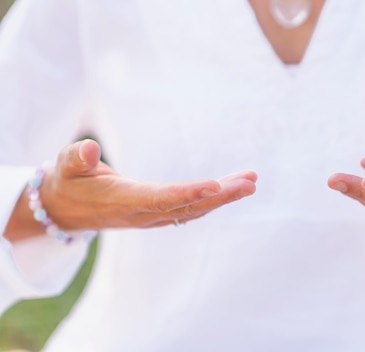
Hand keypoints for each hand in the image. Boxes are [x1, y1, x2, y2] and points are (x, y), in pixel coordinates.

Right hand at [38, 139, 256, 229]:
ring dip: (224, 197)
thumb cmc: (69, 182)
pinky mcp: (159, 214)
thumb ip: (77, 158)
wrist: (67, 210)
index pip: (160, 198)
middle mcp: (144, 213)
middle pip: (188, 206)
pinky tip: (233, 188)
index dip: (188, 193)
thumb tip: (89, 148)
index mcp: (123, 201)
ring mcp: (154, 216)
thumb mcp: (66, 166)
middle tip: (250, 183)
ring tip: (251, 181)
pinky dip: (214, 198)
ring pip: (195, 209)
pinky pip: (191, 208)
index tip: (215, 185)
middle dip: (221, 195)